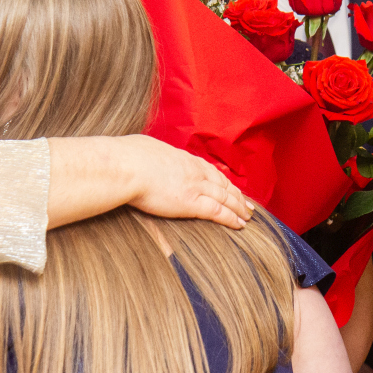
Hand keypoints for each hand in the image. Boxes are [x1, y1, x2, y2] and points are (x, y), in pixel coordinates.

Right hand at [122, 136, 253, 229]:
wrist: (124, 166)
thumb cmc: (126, 157)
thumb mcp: (142, 148)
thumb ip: (150, 154)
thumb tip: (144, 154)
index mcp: (182, 157)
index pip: (209, 170)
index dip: (222, 180)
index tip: (230, 186)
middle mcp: (194, 170)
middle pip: (222, 184)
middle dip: (237, 195)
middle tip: (247, 204)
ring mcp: (194, 186)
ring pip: (225, 198)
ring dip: (238, 208)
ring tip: (247, 216)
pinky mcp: (191, 203)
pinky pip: (217, 211)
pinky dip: (231, 218)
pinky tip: (239, 224)